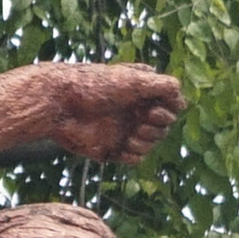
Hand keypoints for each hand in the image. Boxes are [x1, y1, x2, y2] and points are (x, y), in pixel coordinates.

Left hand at [47, 63, 182, 165]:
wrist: (56, 105)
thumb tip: (182, 97)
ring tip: (133, 134)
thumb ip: (162, 86)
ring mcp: (120, 130)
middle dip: (159, 125)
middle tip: (145, 119)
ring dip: (148, 140)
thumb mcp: (132, 79)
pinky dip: (134, 155)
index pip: (170, 104)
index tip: (157, 107)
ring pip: (151, 142)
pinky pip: (134, 158)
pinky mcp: (109, 148)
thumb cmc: (92, 86)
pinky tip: (124, 146)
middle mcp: (131, 111)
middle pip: (164, 125)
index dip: (170, 108)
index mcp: (138, 92)